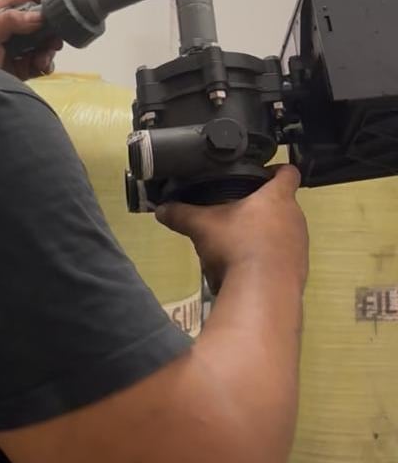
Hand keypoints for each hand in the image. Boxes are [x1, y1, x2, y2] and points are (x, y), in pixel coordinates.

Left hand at [0, 0, 62, 80]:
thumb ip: (10, 20)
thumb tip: (40, 17)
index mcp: (2, 13)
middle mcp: (13, 28)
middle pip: (42, 21)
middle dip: (52, 29)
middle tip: (55, 39)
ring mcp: (20, 48)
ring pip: (45, 42)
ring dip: (49, 49)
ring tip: (43, 58)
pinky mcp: (24, 66)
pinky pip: (43, 61)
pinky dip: (46, 64)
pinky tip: (42, 67)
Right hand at [155, 166, 308, 293]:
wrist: (262, 292)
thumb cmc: (236, 246)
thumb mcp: (201, 227)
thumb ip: (181, 215)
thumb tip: (162, 210)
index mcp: (277, 198)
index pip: (288, 172)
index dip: (276, 169)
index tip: (261, 174)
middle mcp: (296, 218)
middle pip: (283, 204)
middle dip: (261, 207)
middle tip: (236, 212)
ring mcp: (300, 246)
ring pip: (283, 232)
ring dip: (264, 234)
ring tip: (238, 243)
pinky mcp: (298, 270)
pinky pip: (283, 257)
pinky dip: (267, 258)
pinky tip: (246, 268)